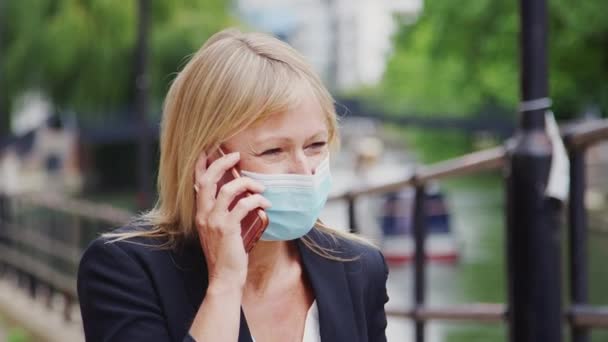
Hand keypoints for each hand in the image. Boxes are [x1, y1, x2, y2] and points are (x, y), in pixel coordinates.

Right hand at [193, 151, 270, 289]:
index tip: (208, 150)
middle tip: (236, 156)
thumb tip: (239, 195)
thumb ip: (224, 213)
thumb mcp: (220, 230)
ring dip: (246, 184)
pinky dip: (256, 200)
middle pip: (207, 180)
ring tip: (261, 187)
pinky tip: (265, 204)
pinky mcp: (226, 229)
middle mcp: (203, 215)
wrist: (225, 278)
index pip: (196, 183)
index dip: (201, 164)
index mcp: (201, 213)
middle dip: (221, 163)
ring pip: (227, 190)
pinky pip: (242, 206)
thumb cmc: (227, 254)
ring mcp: (214, 221)